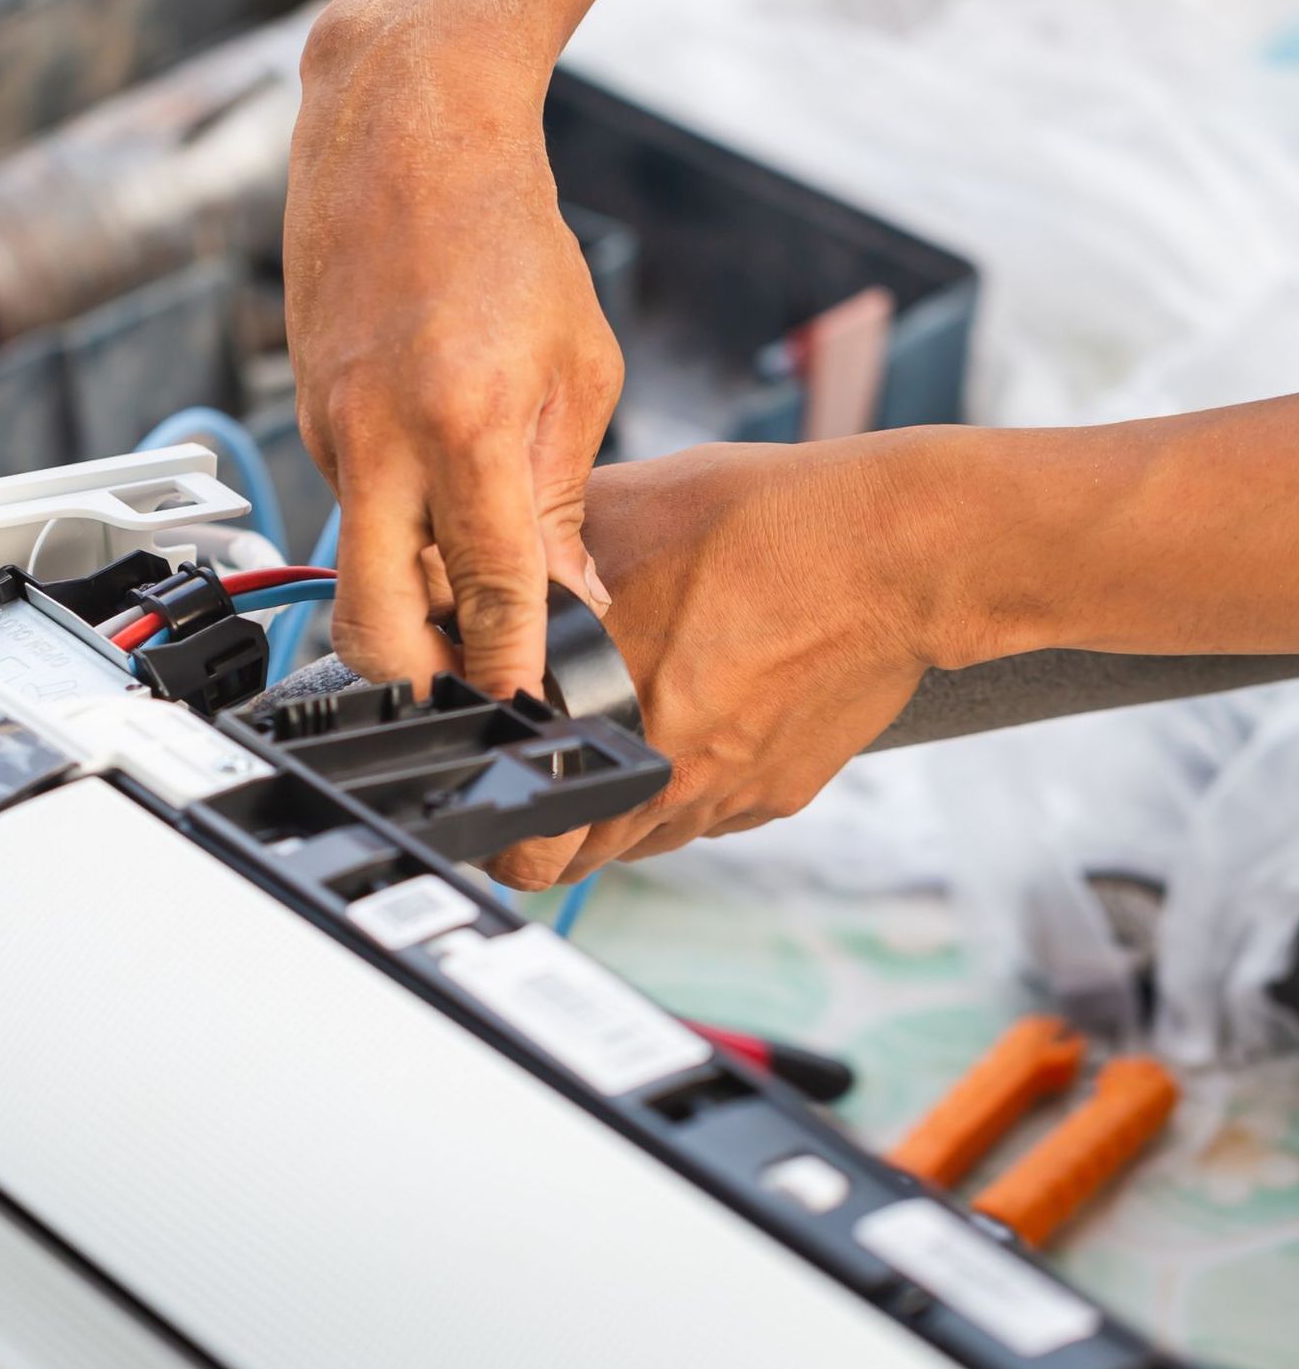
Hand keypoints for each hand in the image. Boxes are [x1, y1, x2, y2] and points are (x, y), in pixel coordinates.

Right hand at [286, 14, 621, 699]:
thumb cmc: (504, 234)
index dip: (511, 670)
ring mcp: (328, 434)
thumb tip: (565, 595)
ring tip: (475, 590)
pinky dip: (395, 530)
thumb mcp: (578, 368)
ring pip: (358, 568)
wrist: (402, 134)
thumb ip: (563, 494)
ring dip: (410, 601)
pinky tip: (440, 500)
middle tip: (473, 692)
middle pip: (369, 625)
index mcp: (464, 424)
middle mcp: (377, 441)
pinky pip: (351, 510)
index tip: (531, 717)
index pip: (488, 591)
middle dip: (417, 684)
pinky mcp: (307, 422)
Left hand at [489, 434, 957, 889]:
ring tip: (610, 749)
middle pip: (574, 857)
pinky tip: (686, 729)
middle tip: (536, 783)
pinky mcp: (776, 795)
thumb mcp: (619, 511)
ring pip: (639, 841)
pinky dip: (682, 791)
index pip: (522, 822)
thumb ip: (538, 553)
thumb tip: (475, 559)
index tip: (490, 789)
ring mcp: (723, 795)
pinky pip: (706, 816)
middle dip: (545, 831)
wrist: (894, 553)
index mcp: (603, 714)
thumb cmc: (761, 524)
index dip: (495, 811)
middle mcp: (661, 774)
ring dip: (613, 813)